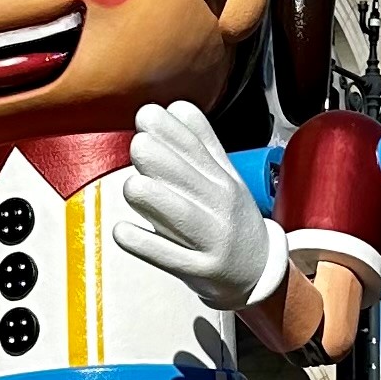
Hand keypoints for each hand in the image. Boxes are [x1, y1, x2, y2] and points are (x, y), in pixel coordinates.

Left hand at [113, 101, 287, 309]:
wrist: (258, 272)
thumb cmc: (232, 220)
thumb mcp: (226, 179)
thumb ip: (202, 144)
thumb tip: (176, 107)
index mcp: (223, 180)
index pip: (198, 148)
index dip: (171, 130)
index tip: (147, 116)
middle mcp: (219, 206)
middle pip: (188, 178)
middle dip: (160, 158)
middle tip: (138, 146)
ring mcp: (210, 239)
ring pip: (180, 214)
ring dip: (153, 197)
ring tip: (133, 186)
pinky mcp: (198, 269)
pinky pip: (166, 256)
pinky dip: (142, 242)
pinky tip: (122, 230)